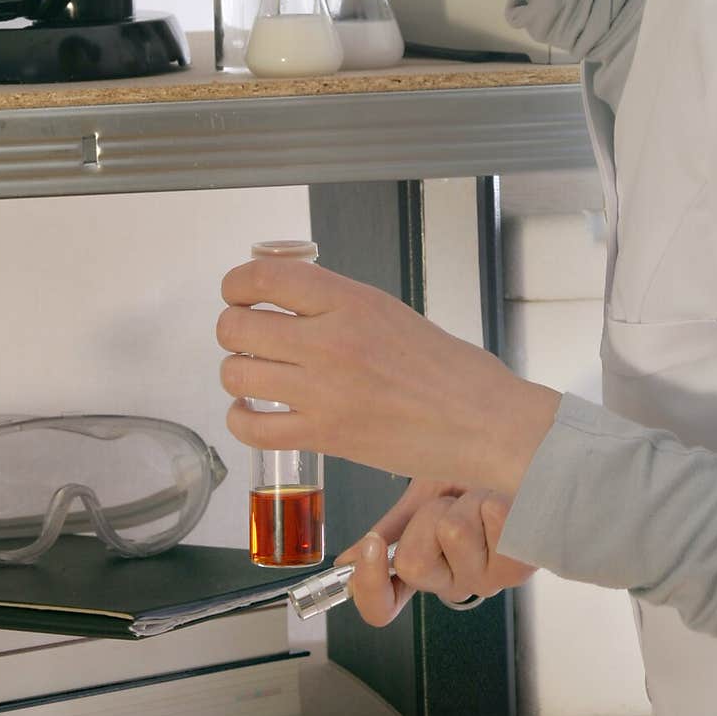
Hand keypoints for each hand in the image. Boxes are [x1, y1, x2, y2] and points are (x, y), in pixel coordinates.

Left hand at [217, 255, 559, 493]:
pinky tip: (252, 412)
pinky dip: (241, 419)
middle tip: (245, 336)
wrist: (483, 422)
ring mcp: (323, 393)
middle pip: (238, 327)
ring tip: (253, 374)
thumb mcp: (390, 312)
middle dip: (232, 329)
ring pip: (237, 375)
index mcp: (350, 302)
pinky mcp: (324, 437)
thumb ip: (337, 304)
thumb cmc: (449, 369)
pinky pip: (252, 428)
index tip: (236, 291)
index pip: (264, 278)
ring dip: (236, 372)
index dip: (236, 283)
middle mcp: (330, 343)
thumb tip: (287, 300)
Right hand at [333, 479, 536, 627]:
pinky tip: (506, 500)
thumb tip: (344, 560)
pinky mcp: (520, 565)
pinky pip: (489, 521)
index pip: (382, 607)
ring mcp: (488, 578)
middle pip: (414, 565)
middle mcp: (454, 582)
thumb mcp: (424, 495)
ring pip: (451, 534)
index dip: (368, 584)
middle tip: (452, 501)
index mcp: (426, 568)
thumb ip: (391, 528)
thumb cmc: (479, 477)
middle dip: (427, 516)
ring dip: (465, 500)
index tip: (371, 545)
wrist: (528, 459)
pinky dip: (492, 496)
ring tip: (483, 496)